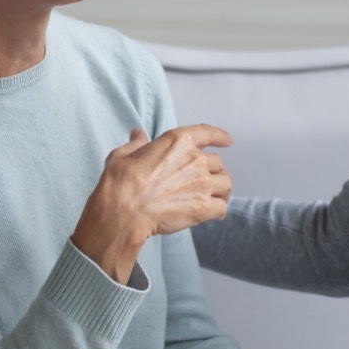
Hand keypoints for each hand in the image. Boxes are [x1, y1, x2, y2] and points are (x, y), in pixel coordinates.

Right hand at [72, 124, 233, 281]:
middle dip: (214, 171)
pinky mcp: (203, 207)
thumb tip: (138, 134)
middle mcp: (195, 159)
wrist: (123, 211)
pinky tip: (215, 214)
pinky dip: (220, 211)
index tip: (228, 141)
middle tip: (208, 181)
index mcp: (178, 141)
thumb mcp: (122, 155)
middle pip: (218, 163)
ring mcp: (202, 183)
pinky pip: (222, 208)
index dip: (220, 137)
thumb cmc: (120, 182)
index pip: (208, 134)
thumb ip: (136, 143)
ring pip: (226, 184)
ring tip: (217, 197)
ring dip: (222, 190)